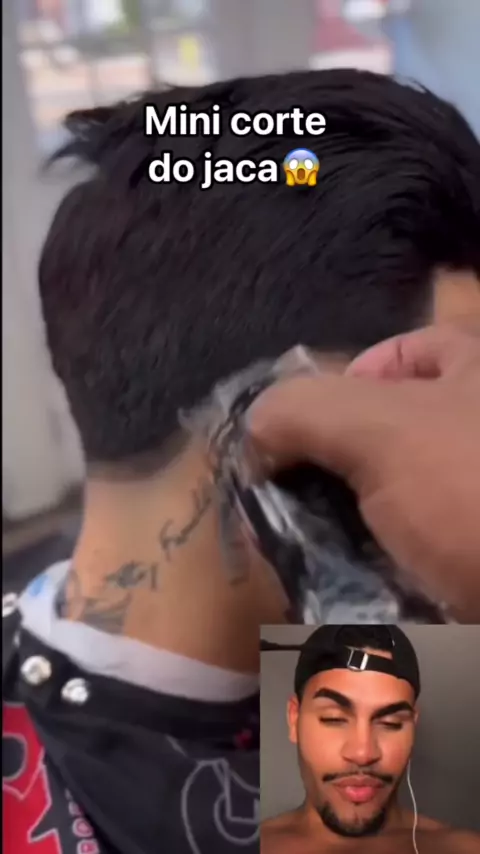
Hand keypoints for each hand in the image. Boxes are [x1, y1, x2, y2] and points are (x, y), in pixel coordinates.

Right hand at [247, 326, 479, 621]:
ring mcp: (473, 507)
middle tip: (287, 500)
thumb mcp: (383, 429)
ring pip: (392, 508)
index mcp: (478, 377)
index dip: (344, 380)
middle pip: (388, 436)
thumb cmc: (476, 489)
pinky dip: (375, 570)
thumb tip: (255, 431)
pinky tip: (345, 588)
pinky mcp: (466, 565)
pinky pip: (412, 558)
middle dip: (332, 468)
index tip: (302, 428)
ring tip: (303, 552)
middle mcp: (478, 437)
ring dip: (344, 529)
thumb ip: (304, 409)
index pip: (403, 355)